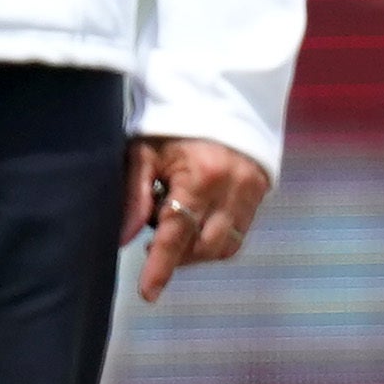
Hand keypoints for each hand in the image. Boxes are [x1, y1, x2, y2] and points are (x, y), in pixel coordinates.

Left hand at [121, 135, 271, 302]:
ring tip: (176, 225)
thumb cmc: (173, 120)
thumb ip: (134, 195)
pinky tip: (198, 221)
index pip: (177, 234)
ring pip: (225, 246)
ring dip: (197, 250)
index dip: (160, 266)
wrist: (216, 89)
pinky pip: (239, 232)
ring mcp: (252, 189)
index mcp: (201, 175)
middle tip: (154, 241)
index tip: (147, 294)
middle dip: (178, 256)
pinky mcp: (262, 189)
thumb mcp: (146, 150)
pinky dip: (216, 238)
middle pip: (203, 247)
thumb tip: (122, 239)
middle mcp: (232, 186)